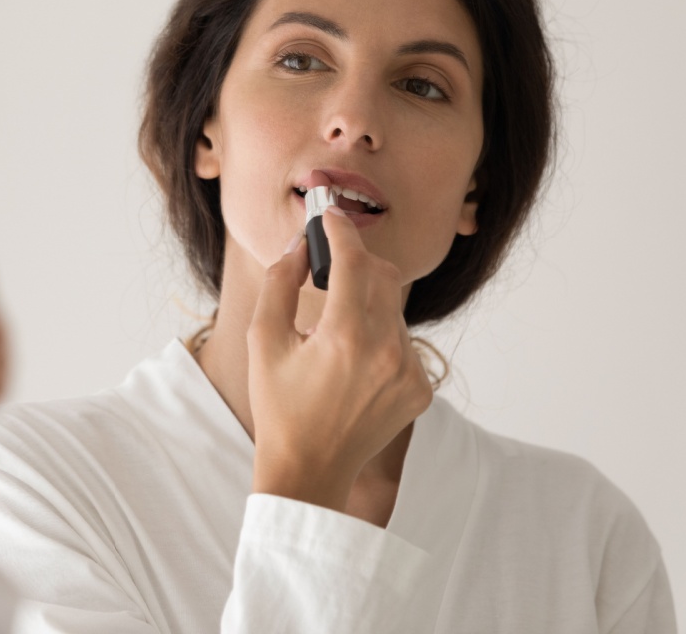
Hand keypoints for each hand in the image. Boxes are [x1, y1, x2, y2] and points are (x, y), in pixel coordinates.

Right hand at [247, 208, 431, 510]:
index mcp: (346, 337)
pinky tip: (353, 363)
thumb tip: (300, 245)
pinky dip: (380, 337)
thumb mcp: (263, 341)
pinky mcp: (421, 388)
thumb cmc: (279, 406)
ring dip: (367, 304)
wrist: (309, 469)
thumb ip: (280, 283)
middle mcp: (388, 351)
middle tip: (327, 272)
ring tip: (334, 334)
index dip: (340, 230)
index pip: (354, 260)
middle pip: (383, 276)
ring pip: (394, 308)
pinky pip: (404, 341)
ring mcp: (410, 371)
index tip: (329, 216)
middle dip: (356, 264)